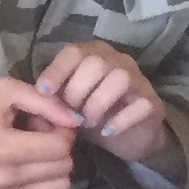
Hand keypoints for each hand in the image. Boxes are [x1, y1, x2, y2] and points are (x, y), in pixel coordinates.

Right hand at [0, 76, 83, 188]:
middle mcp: (4, 179)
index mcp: (2, 149)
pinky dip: (48, 183)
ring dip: (55, 166)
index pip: (59, 148)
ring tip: (36, 149)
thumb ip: (46, 102)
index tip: (52, 118)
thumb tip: (77, 121)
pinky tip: (32, 166)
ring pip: (60, 187)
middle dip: (60, 147)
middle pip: (63, 168)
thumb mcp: (8, 89)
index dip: (65, 130)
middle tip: (40, 132)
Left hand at [34, 40, 173, 169]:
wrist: (127, 137)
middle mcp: (117, 60)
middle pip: (96, 63)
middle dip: (77, 90)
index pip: (74, 52)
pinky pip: (140, 105)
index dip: (57, 70)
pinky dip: (119, 120)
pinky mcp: (153, 102)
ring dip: (97, 103)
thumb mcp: (69, 103)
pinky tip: (106, 131)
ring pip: (119, 78)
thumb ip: (56, 94)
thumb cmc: (92, 113)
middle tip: (70, 113)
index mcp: (93, 54)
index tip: (42, 91)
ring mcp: (139, 79)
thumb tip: (35, 96)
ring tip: (88, 122)